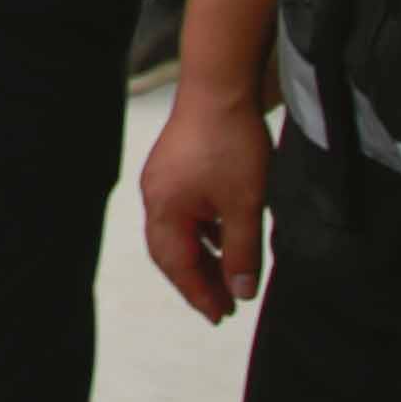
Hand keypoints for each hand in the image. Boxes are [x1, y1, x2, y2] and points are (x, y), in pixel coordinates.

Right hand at [137, 78, 274, 323]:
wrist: (221, 84)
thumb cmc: (230, 143)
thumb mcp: (244, 205)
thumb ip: (241, 252)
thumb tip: (241, 292)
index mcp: (165, 211)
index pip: (178, 267)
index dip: (200, 295)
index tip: (221, 316)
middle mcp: (156, 197)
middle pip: (172, 253)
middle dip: (198, 280)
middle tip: (224, 305)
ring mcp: (163, 180)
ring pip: (180, 232)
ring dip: (203, 256)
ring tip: (229, 275)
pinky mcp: (176, 166)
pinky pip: (185, 211)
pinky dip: (204, 231)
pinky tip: (226, 236)